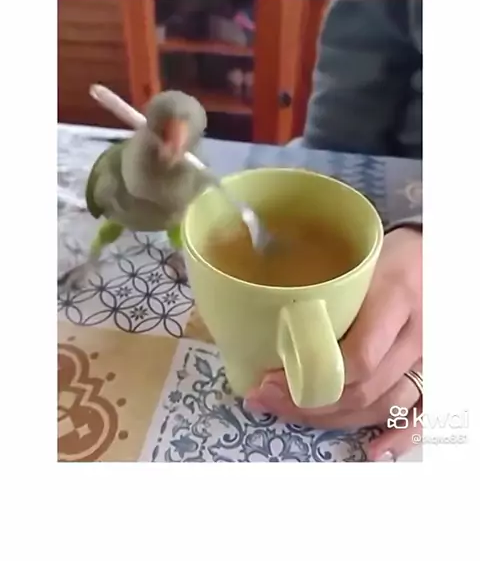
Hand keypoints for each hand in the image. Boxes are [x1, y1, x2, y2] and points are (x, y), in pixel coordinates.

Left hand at [244, 227, 422, 460]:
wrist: (432, 253)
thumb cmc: (388, 253)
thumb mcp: (358, 260)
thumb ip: (324, 286)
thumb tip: (263, 310)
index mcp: (395, 297)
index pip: (359, 357)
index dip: (312, 378)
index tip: (269, 377)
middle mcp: (415, 334)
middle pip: (364, 389)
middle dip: (309, 403)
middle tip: (266, 398)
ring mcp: (427, 357)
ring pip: (384, 405)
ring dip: (335, 419)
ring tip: (291, 413)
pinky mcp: (433, 370)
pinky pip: (422, 413)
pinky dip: (398, 436)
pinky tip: (372, 450)